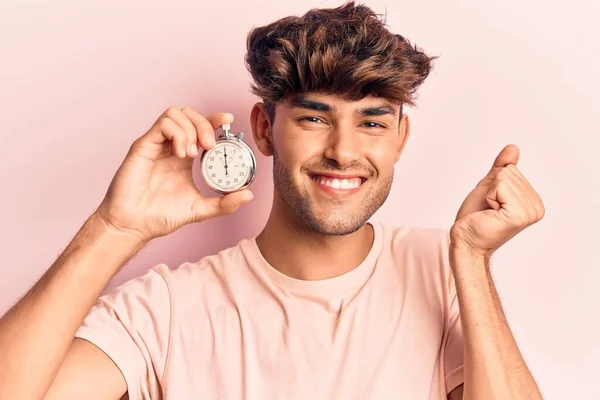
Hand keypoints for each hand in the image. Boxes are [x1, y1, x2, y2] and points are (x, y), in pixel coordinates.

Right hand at [95, 107, 253, 241]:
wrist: (134, 226)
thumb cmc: (160, 216)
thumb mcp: (201, 209)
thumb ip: (225, 204)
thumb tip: (249, 195)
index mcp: (184, 156)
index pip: (200, 127)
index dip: (214, 119)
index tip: (229, 119)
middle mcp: (170, 146)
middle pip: (189, 114)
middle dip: (205, 124)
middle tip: (210, 145)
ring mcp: (156, 144)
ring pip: (175, 114)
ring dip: (190, 129)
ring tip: (193, 154)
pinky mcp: (143, 146)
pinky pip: (162, 124)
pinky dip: (177, 134)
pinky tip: (181, 154)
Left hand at [450, 144, 544, 257]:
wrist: (465, 240)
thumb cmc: (475, 218)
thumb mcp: (489, 187)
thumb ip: (502, 168)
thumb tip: (513, 148)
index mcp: (534, 201)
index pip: (511, 170)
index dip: (494, 185)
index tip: (492, 204)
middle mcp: (537, 207)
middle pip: (508, 172)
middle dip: (491, 189)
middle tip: (488, 209)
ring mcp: (529, 212)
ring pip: (503, 178)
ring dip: (489, 194)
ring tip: (489, 212)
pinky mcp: (518, 215)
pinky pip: (500, 186)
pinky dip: (488, 197)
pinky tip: (489, 213)